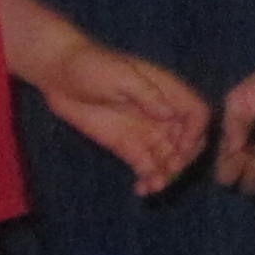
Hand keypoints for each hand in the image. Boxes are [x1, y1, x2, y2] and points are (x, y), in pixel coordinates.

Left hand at [34, 44, 209, 195]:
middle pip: (188, 141)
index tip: (182, 146)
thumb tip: (169, 114)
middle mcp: (161, 114)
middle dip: (183, 158)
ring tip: (154, 186)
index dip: (196, 131)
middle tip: (168, 169)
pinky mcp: (126, 146)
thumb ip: (146, 94)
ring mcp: (144, 131)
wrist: (58, 73)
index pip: (196, 113)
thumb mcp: (121, 75)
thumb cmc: (91, 65)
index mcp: (166, 91)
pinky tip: (142, 189)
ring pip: (168, 158)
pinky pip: (145, 166)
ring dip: (167, 175)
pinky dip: (148, 179)